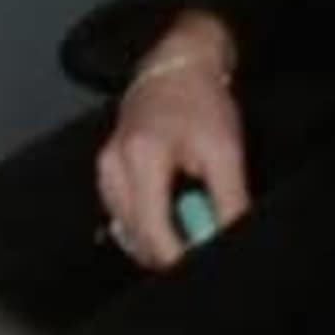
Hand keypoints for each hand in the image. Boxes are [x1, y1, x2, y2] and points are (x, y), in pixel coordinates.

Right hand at [94, 11, 251, 271]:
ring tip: (192, 219)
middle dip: (172, 249)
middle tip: (204, 240)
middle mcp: (112, 165)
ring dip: (159, 238)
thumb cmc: (201, 103)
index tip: (208, 266)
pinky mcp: (106, 171)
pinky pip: (123, 215)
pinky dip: (148, 223)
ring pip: (127, 229)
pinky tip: (172, 213)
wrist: (175, 68)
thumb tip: (229, 241)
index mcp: (140, 157)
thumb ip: (228, 200)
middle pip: (135, 235)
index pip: (153, 229)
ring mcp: (105, 168)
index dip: (180, 258)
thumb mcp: (226, 151)